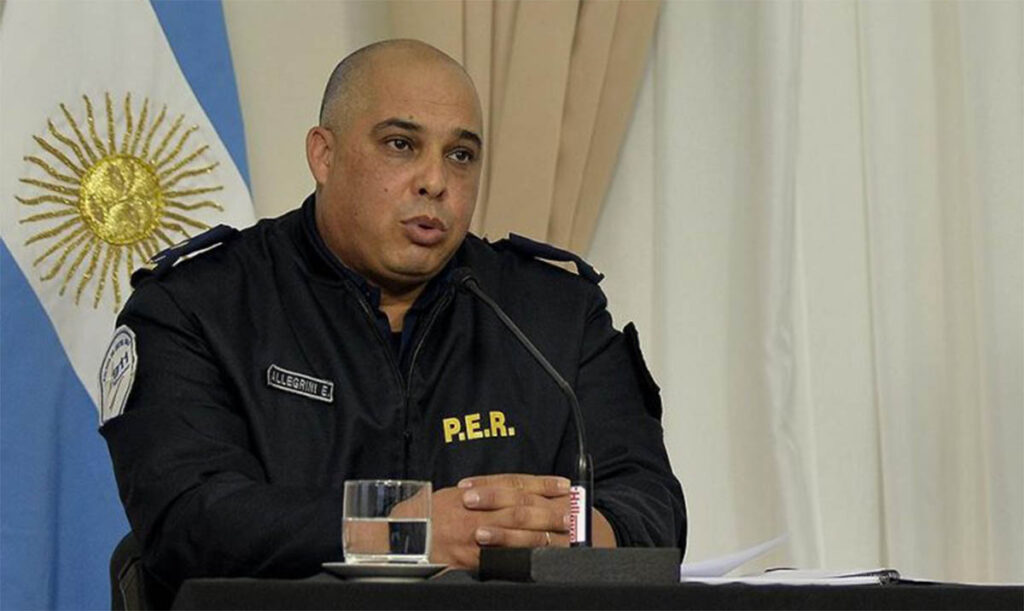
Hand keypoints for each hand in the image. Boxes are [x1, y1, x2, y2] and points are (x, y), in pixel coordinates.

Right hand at [429, 474, 570, 567]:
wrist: (403, 536)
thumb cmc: (429, 513)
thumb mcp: (454, 494)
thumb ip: (483, 493)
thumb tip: (513, 491)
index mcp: (474, 493)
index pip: (514, 484)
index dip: (541, 483)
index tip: (563, 484)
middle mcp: (477, 512)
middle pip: (521, 508)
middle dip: (549, 509)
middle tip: (572, 512)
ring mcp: (475, 537)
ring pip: (515, 532)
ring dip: (543, 532)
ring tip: (565, 532)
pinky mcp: (472, 560)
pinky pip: (501, 558)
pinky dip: (522, 556)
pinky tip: (540, 556)